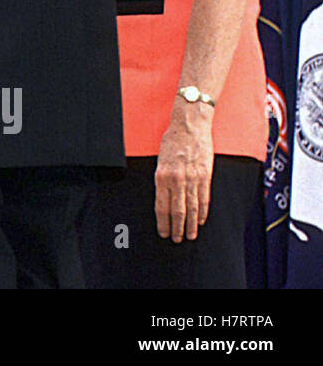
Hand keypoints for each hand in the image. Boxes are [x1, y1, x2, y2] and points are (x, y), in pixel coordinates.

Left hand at [154, 104, 213, 241]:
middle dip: (176, 228)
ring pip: (191, 208)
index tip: (162, 233)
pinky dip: (202, 212)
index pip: (161, 206)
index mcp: (161, 176)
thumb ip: (162, 178)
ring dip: (190, 224)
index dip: (162, 222)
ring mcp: (192, 179)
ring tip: (190, 236)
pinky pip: (204, 198)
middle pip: (177, 211)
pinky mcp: (205, 176)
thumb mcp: (160, 159)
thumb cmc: (172, 140)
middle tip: (176, 240)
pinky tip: (200, 221)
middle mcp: (176, 180)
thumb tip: (163, 197)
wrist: (190, 126)